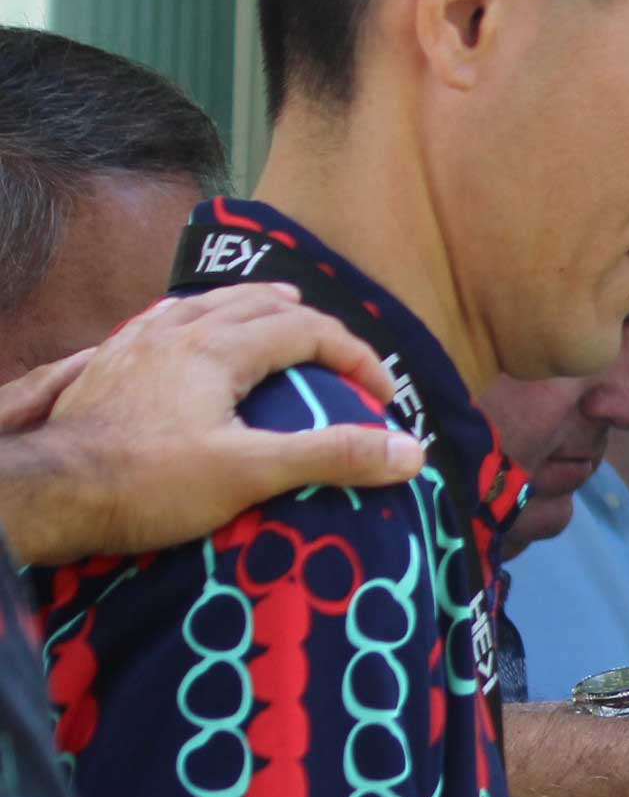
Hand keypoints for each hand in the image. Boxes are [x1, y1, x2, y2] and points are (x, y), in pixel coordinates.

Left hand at [0, 286, 425, 564]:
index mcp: (218, 350)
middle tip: (337, 348)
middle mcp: (178, 333)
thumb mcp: (250, 473)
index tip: (383, 397)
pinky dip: (198, 318)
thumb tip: (411, 452)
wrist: (50, 492)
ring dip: (251, 306)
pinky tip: (189, 332)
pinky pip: (162, 320)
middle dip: (309, 321)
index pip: (307, 332)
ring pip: (205, 305)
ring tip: (275, 313)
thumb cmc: (149, 482)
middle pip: (256, 304)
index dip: (356, 356)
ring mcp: (136, 345)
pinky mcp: (108, 365)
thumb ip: (330, 456)